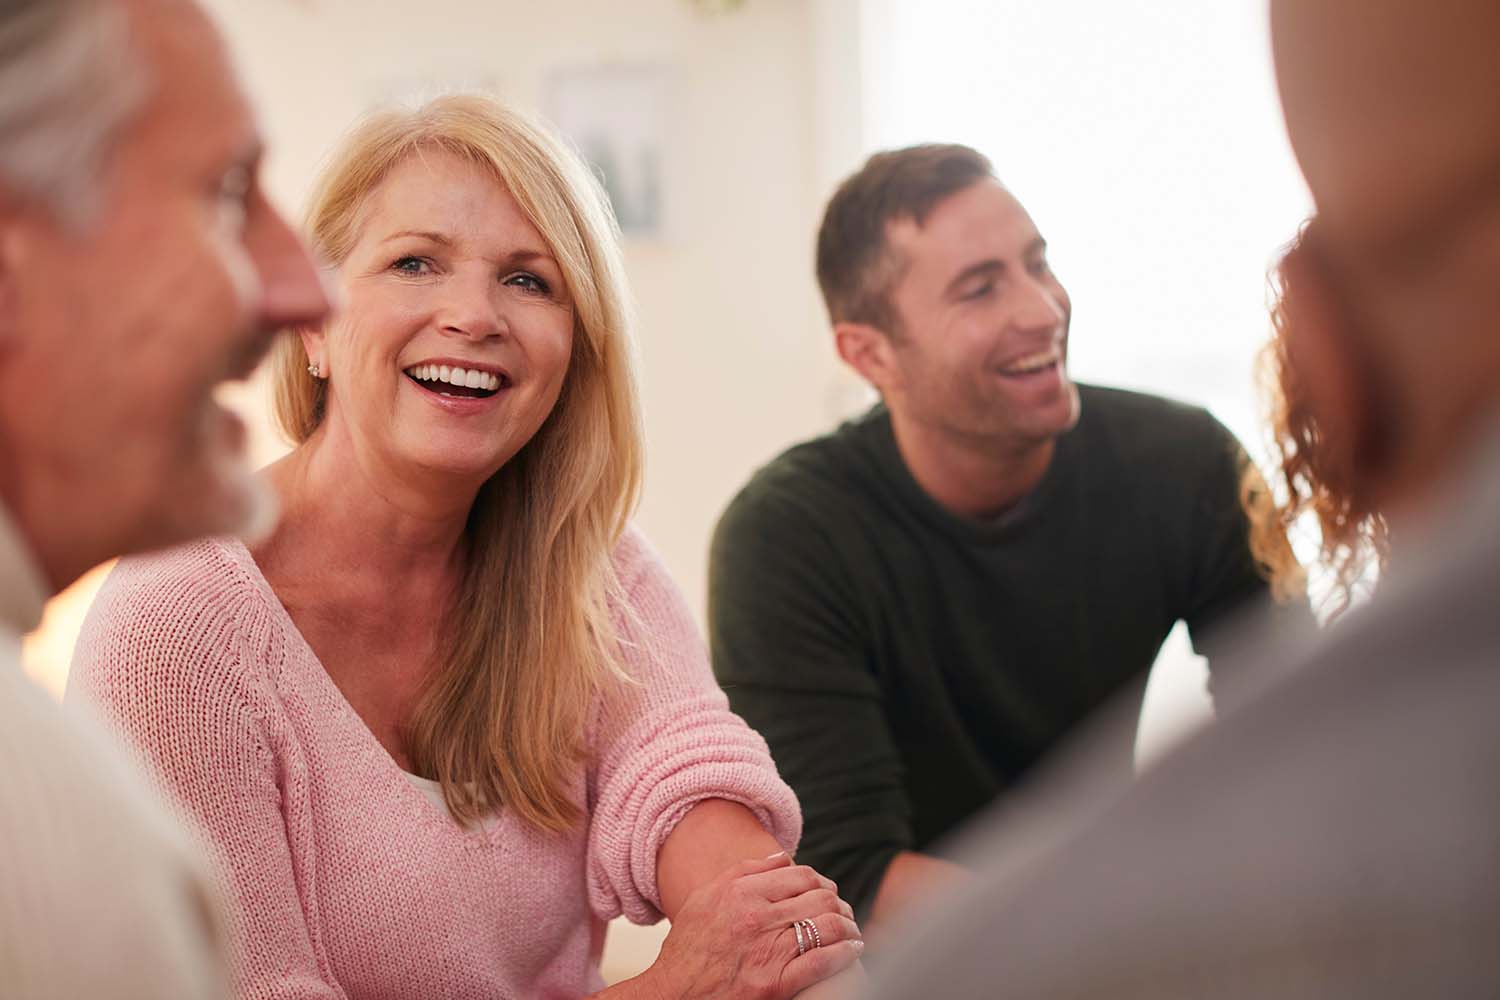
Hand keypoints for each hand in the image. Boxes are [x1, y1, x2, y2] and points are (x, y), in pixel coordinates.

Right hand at [643, 852, 862, 999]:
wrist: (673, 995)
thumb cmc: (687, 948)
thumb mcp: (705, 898)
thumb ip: (743, 872)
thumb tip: (782, 857)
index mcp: (741, 893)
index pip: (801, 875)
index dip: (820, 881)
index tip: (825, 890)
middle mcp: (757, 918)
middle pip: (819, 896)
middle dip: (838, 902)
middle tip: (843, 910)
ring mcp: (768, 951)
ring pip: (827, 925)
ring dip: (848, 925)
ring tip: (851, 929)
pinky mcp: (775, 983)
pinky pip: (822, 961)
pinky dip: (845, 952)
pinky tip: (852, 949)